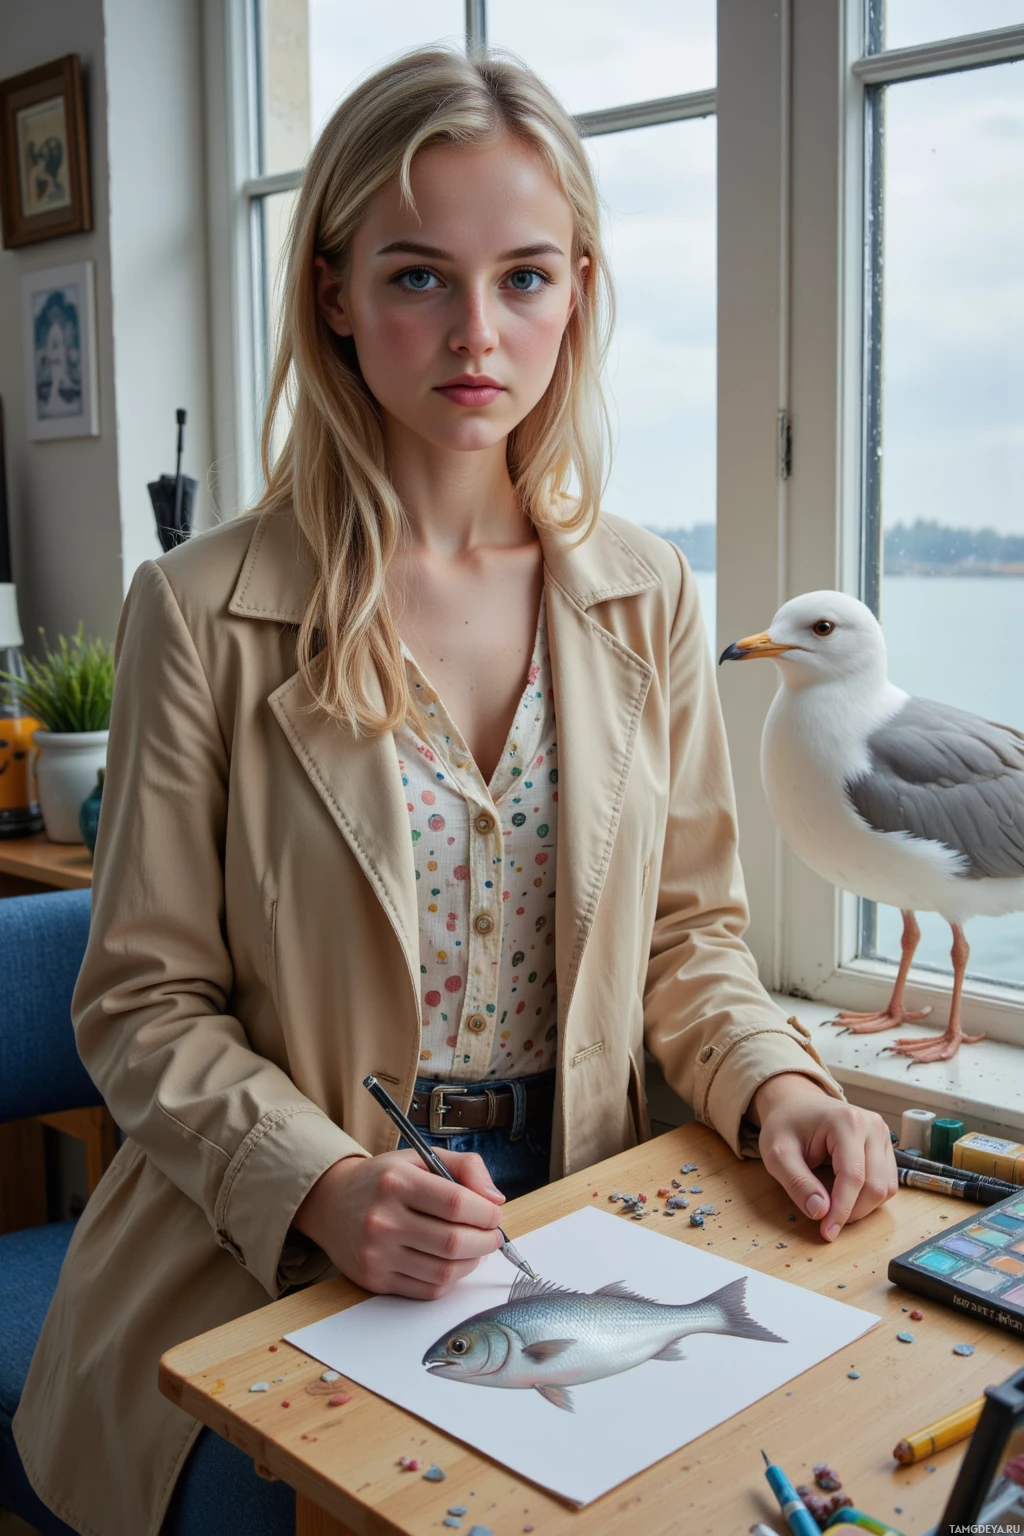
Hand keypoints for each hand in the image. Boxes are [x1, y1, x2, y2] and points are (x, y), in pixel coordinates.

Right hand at [292, 1148, 506, 1298]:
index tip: (494, 1213)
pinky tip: (452, 1262)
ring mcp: (376, 1254)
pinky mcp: (375, 1280)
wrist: (331, 1203)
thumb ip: (465, 1167)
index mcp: (396, 1182)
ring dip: (472, 1263)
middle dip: (486, 1241)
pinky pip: (427, 1290)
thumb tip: (496, 1199)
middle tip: (493, 1235)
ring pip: (444, 1272)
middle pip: (453, 1242)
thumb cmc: (385, 1180)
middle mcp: (382, 1220)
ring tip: (476, 1248)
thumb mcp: (421, 1157)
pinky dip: (449, 1279)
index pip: (456, 1203)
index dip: (486, 1212)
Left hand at [748, 1073, 896, 1241]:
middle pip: (875, 1186)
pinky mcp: (884, 1146)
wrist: (796, 1103)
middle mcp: (872, 1126)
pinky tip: (847, 1196)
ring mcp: (882, 1135)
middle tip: (828, 1223)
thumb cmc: (786, 1124)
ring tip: (835, 1207)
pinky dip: (869, 1197)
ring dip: (863, 1207)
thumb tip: (821, 1212)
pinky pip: (887, 1182)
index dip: (842, 1210)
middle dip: (853, 1212)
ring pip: (886, 1188)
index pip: (853, 1176)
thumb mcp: (778, 1154)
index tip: (827, 1232)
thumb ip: (797, 1183)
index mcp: (847, 1122)